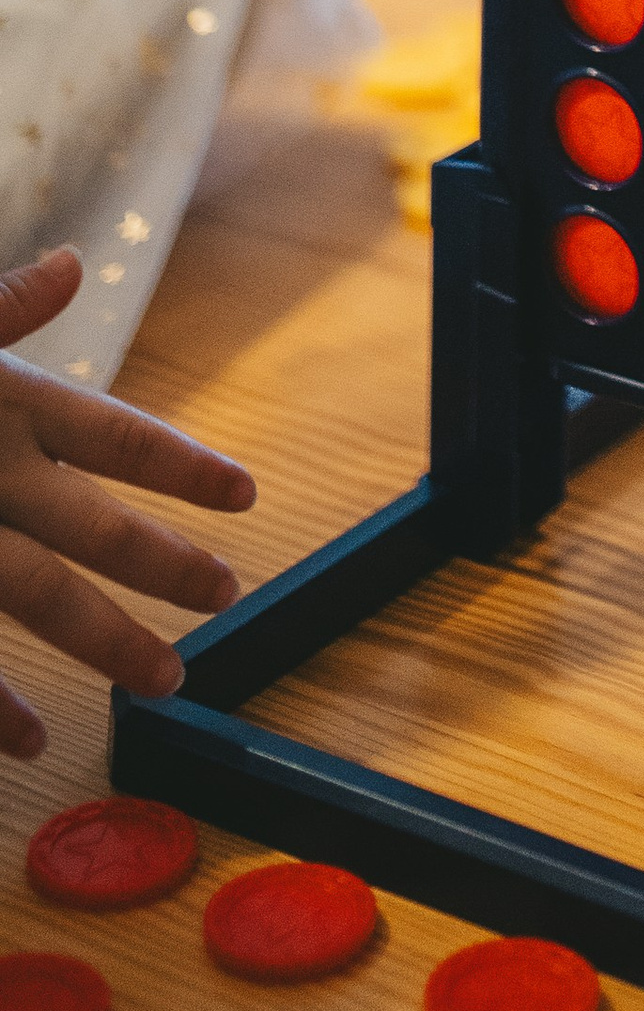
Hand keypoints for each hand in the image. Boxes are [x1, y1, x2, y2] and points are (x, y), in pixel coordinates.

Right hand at [0, 250, 256, 760]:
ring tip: (166, 682)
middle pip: (90, 526)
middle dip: (165, 563)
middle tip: (230, 595)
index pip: (109, 433)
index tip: (245, 496)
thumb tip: (69, 267)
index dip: (181, 465)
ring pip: (37, 600)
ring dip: (105, 642)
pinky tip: (31, 743)